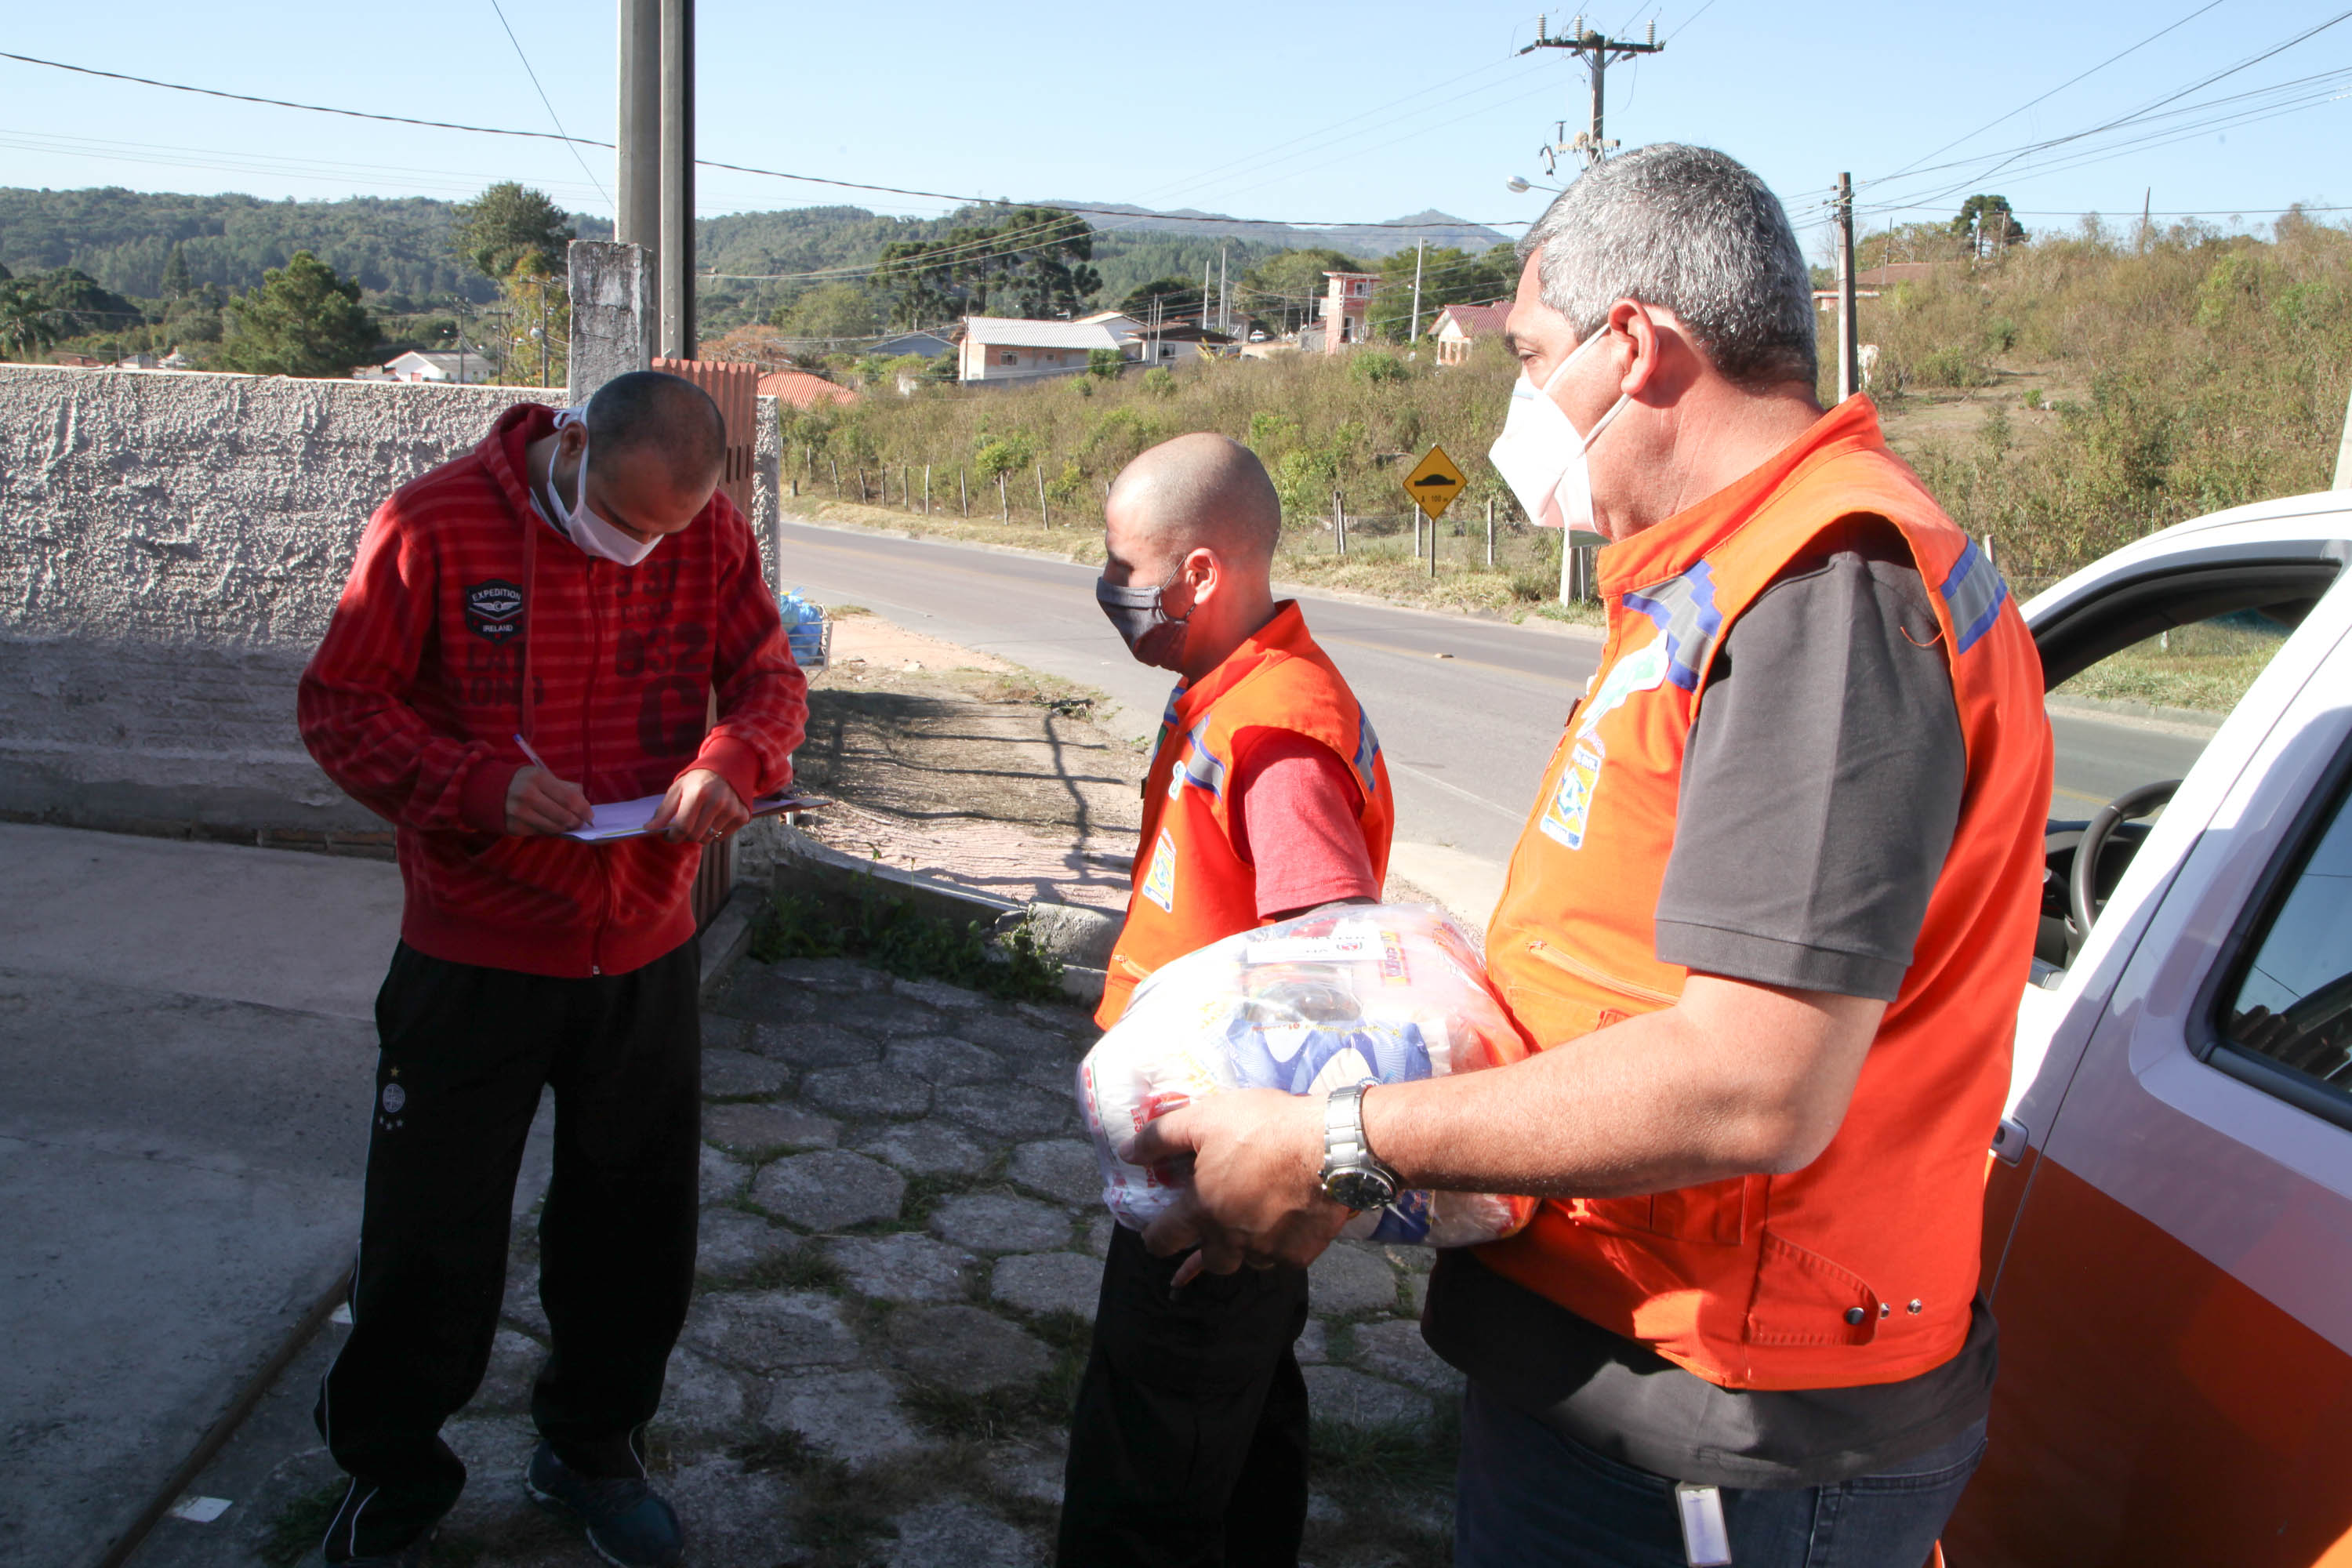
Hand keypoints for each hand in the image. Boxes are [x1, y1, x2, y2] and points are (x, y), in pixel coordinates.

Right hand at [505, 765, 591, 834]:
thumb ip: (566, 787)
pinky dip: (548, 830)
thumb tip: (585, 804)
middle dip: (576, 822)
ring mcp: (518, 813)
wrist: (491, 790)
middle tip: (579, 822)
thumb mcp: (543, 776)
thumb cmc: (526, 783)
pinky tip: (546, 823)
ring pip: (553, 828)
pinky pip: (540, 833)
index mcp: (538, 778)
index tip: (589, 815)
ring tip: (565, 823)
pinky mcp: (514, 827)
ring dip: (564, 828)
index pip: (570, 799)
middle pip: (563, 817)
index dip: (584, 810)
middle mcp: (527, 795)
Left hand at [645, 766, 749, 844]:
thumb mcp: (677, 789)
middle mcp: (718, 801)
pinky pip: (722, 837)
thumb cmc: (697, 780)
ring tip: (700, 820)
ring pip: (709, 839)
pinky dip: (715, 833)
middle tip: (685, 827)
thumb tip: (649, 828)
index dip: (672, 836)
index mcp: (698, 793)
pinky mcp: (742, 815)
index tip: (669, 836)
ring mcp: (732, 809)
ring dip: (701, 834)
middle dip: (686, 836)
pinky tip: (714, 818)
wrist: (727, 768)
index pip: (683, 827)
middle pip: (696, 836)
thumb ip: (663, 811)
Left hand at [1127, 1088, 1349, 1283]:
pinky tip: (1287, 1221)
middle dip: (1208, 1246)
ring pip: (1249, 1260)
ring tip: (1255, 1219)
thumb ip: (1161, 1137)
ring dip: (1246, 1246)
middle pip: (1211, 1261)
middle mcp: (1231, 1240)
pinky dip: (1280, 1244)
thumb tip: (1127, 1153)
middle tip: (1217, 1223)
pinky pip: (1282, 1257)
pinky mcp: (1300, 1254)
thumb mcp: (1205, 1118)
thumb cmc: (1265, 1128)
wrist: (1332, 1146)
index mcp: (1202, 1210)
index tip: (1160, 1231)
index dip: (1156, 1237)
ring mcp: (1268, 1250)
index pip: (1162, 1241)